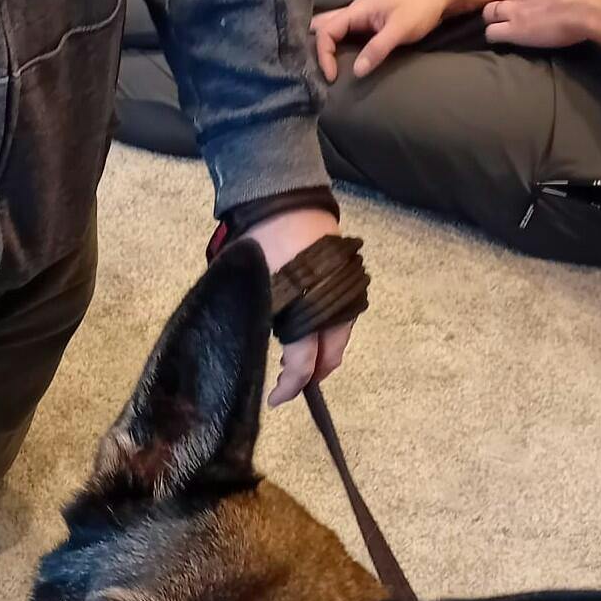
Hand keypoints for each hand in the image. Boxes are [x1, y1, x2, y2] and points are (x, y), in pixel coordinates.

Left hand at [246, 209, 355, 406]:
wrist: (285, 201)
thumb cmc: (260, 246)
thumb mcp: (251, 292)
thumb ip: (257, 326)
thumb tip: (253, 353)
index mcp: (306, 313)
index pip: (303, 365)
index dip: (289, 388)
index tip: (275, 399)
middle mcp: (332, 308)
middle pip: (330, 355)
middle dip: (312, 375)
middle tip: (292, 383)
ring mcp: (345, 292)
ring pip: (338, 336)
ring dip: (321, 352)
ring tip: (300, 358)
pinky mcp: (349, 280)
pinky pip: (341, 315)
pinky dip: (327, 330)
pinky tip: (309, 330)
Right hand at [312, 0, 456, 79]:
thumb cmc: (420, 7)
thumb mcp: (399, 29)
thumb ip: (377, 49)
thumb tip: (356, 72)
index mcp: (357, 10)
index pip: (326, 32)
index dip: (324, 55)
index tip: (332, 77)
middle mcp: (354, 12)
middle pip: (323, 26)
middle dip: (316, 48)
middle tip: (317, 70)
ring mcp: (361, 17)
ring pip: (332, 28)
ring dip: (325, 46)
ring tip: (323, 67)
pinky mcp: (368, 24)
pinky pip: (344, 34)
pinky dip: (336, 46)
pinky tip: (338, 59)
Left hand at [484, 0, 600, 70]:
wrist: (598, 4)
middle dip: (502, 2)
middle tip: (509, 12)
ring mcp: (517, 6)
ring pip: (489, 12)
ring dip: (493, 18)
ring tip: (501, 25)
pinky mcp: (514, 29)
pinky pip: (491, 33)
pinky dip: (493, 35)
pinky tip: (502, 39)